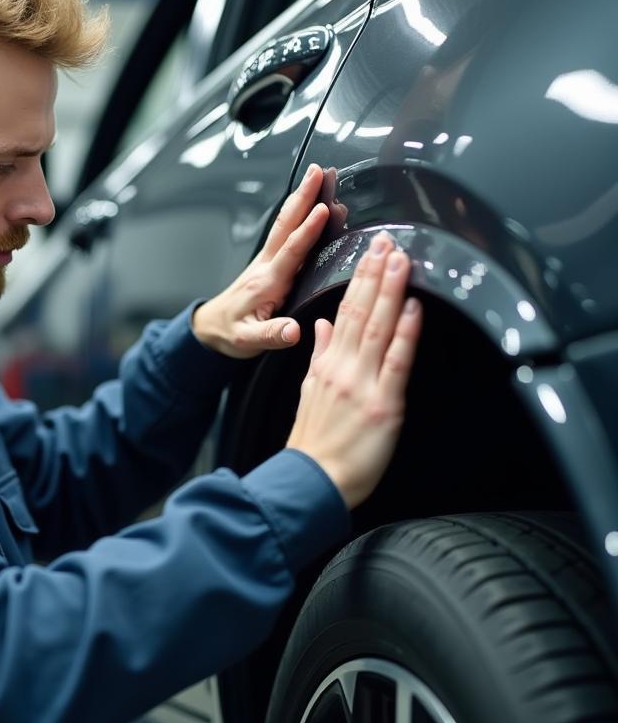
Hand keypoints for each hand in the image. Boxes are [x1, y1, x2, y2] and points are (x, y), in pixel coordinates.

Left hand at [192, 163, 329, 357]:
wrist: (210, 329)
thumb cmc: (230, 334)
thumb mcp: (248, 341)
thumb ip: (272, 334)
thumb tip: (294, 331)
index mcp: (267, 284)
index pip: (290, 251)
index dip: (307, 231)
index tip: (323, 209)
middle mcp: (266, 267)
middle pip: (286, 225)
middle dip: (303, 197)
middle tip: (319, 171)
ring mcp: (266, 262)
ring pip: (285, 224)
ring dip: (300, 199)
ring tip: (316, 176)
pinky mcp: (268, 264)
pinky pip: (285, 233)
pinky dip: (298, 215)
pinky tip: (309, 205)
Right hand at [287, 231, 422, 509]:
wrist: (313, 480)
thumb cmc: (313, 443)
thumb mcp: (308, 393)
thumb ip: (319, 355)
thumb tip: (322, 326)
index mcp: (325, 365)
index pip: (343, 312)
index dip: (359, 280)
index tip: (370, 254)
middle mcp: (342, 369)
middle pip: (360, 312)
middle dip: (375, 274)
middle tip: (388, 242)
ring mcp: (362, 384)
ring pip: (377, 328)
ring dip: (390, 291)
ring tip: (401, 261)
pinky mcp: (383, 405)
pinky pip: (395, 362)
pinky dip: (404, 333)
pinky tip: (413, 309)